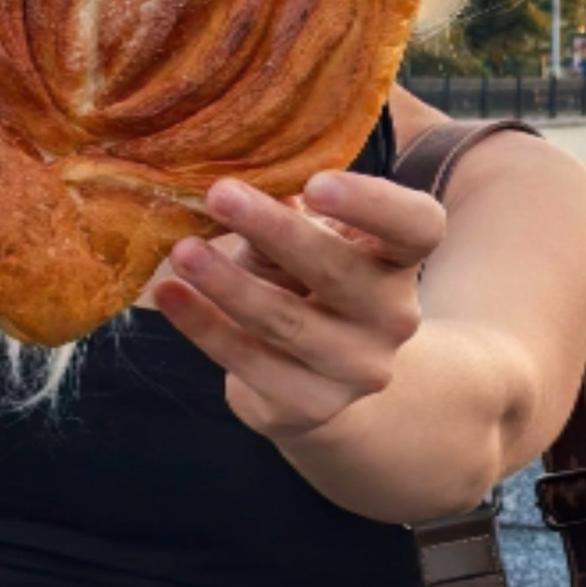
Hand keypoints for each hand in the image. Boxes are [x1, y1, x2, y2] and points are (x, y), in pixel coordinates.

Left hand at [148, 168, 448, 443]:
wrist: (317, 376)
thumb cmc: (307, 280)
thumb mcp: (308, 238)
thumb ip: (286, 212)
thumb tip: (234, 181)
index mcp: (400, 258)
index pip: (416, 225)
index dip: (372, 203)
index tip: (315, 184)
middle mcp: (394, 315)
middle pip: (340, 271)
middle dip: (275, 231)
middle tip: (218, 195)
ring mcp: (358, 367)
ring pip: (288, 322)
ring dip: (228, 284)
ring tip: (183, 251)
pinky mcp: (313, 405)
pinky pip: (251, 363)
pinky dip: (205, 327)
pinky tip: (169, 294)